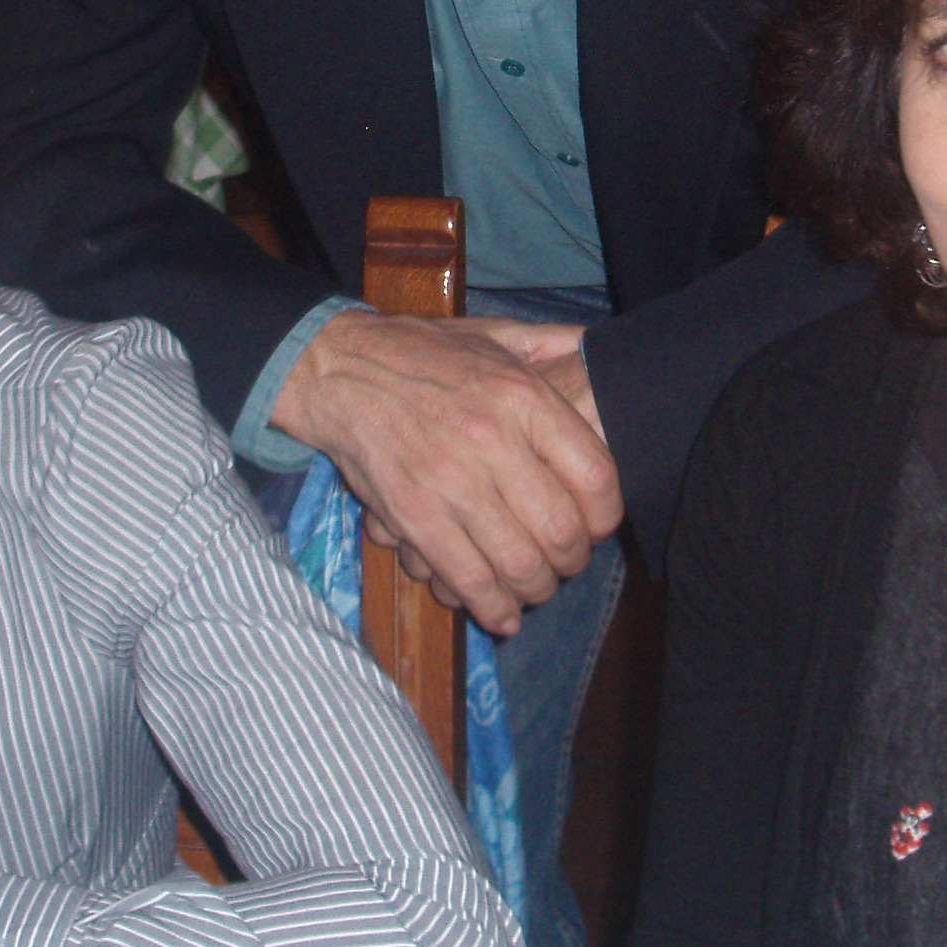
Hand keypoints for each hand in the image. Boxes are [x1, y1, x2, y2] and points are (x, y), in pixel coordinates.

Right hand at [273, 312, 620, 634]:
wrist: (340, 369)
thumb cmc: (423, 352)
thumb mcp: (497, 332)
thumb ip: (553, 343)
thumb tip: (598, 350)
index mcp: (523, 396)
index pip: (595, 476)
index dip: (606, 515)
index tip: (598, 525)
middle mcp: (492, 440)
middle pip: (561, 530)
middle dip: (572, 561)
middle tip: (566, 563)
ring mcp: (450, 482)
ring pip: (518, 565)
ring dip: (536, 589)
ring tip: (535, 587)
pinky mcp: (412, 515)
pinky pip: (466, 577)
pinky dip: (492, 607)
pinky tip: (503, 614)